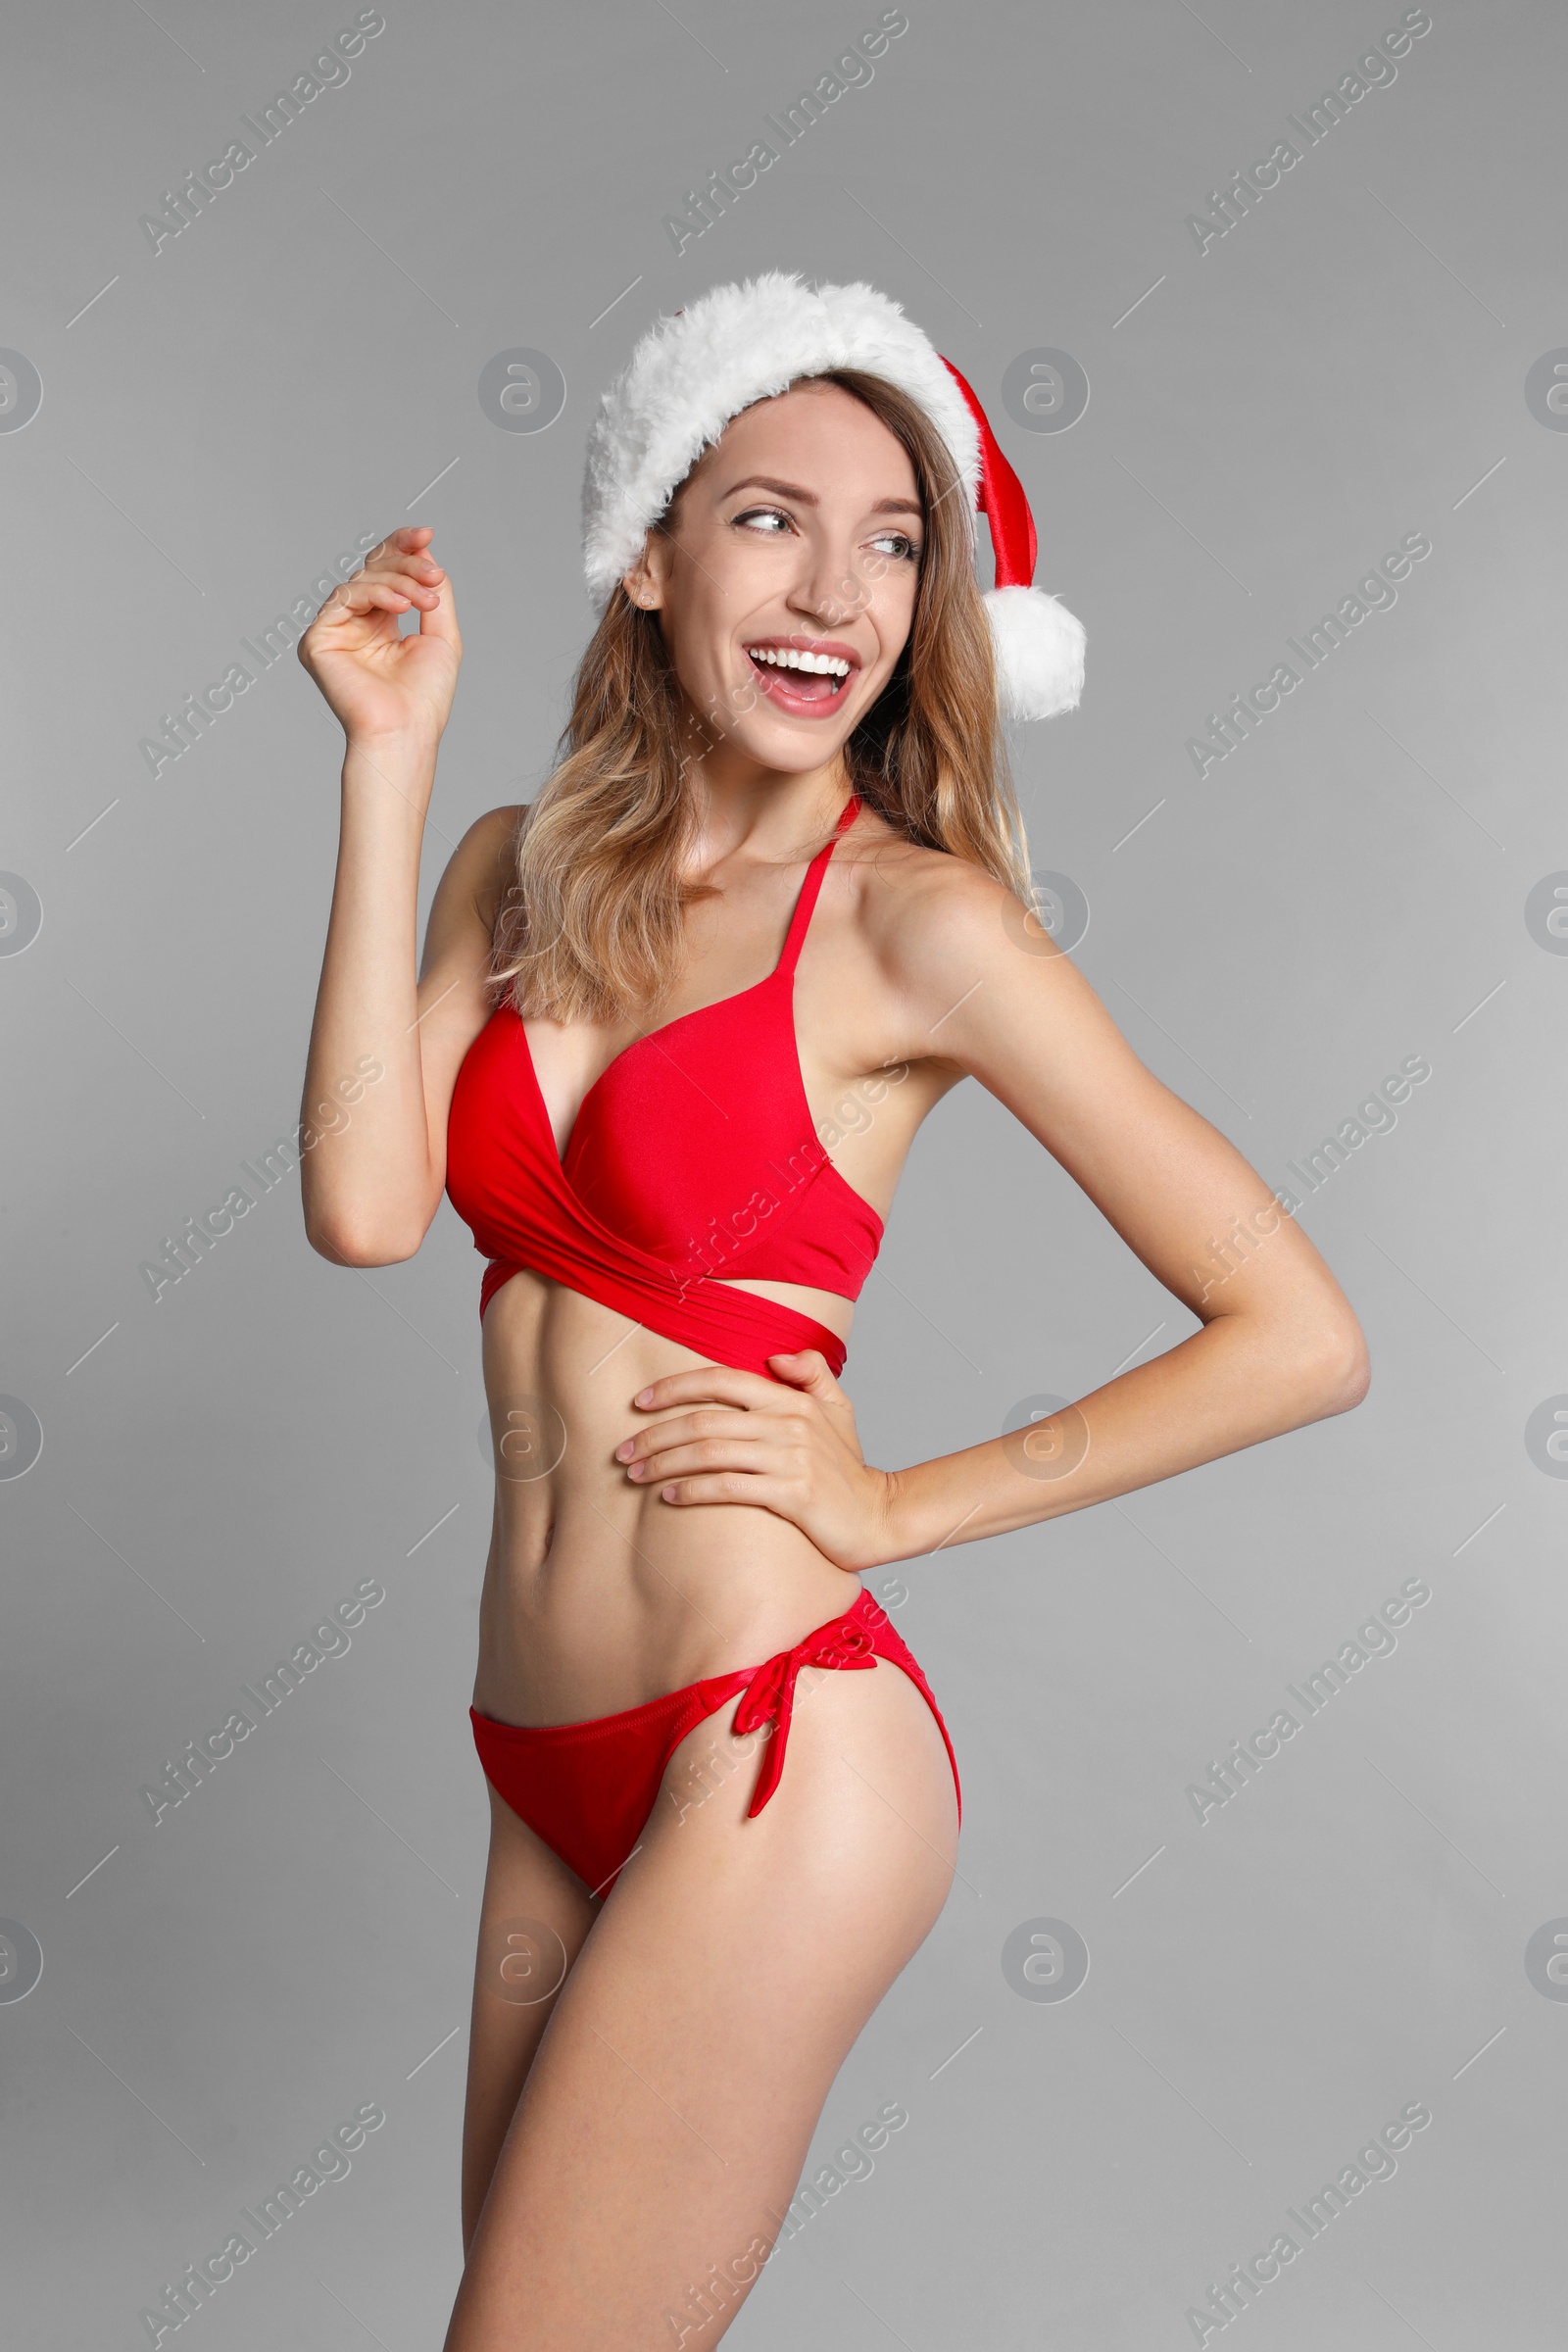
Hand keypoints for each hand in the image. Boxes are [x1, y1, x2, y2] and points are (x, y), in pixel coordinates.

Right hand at [297, 525, 461, 745]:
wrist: (405, 731)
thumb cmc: (424, 698)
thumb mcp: (442, 635)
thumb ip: (434, 593)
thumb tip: (425, 551)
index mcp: (380, 624)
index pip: (386, 572)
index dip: (403, 547)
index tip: (426, 534)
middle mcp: (355, 624)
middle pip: (374, 569)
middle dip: (407, 564)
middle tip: (433, 576)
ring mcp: (335, 630)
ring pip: (362, 579)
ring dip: (399, 582)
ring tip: (425, 601)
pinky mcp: (317, 640)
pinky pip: (345, 596)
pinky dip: (376, 593)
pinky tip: (402, 606)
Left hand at [615, 1351, 901, 1572]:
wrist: (879, 1516)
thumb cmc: (848, 1468)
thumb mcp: (838, 1409)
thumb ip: (811, 1373)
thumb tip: (776, 1355)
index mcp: (791, 1399)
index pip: (721, 1381)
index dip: (675, 1388)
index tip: (640, 1402)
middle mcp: (788, 1423)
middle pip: (704, 1420)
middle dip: (654, 1434)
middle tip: (622, 1450)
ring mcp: (791, 1459)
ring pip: (709, 1453)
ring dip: (663, 1463)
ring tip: (635, 1474)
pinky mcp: (792, 1495)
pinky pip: (728, 1488)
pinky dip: (692, 1491)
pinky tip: (669, 1497)